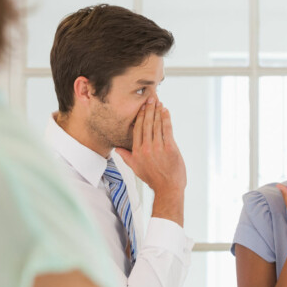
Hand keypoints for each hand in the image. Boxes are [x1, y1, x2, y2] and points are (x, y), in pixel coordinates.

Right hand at [116, 98, 186, 224]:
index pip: (137, 129)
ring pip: (156, 125)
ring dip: (157, 112)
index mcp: (137, 151)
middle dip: (148, 109)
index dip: (140, 116)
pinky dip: (166, 118)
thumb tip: (116, 149)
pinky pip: (167, 129)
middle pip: (146, 124)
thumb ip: (126, 157)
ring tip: (158, 102)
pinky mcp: (170, 148)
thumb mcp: (136, 169)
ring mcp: (158, 148)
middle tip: (150, 98)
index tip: (141, 107)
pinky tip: (166, 111)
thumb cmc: (153, 179)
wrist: (168, 188)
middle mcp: (146, 148)